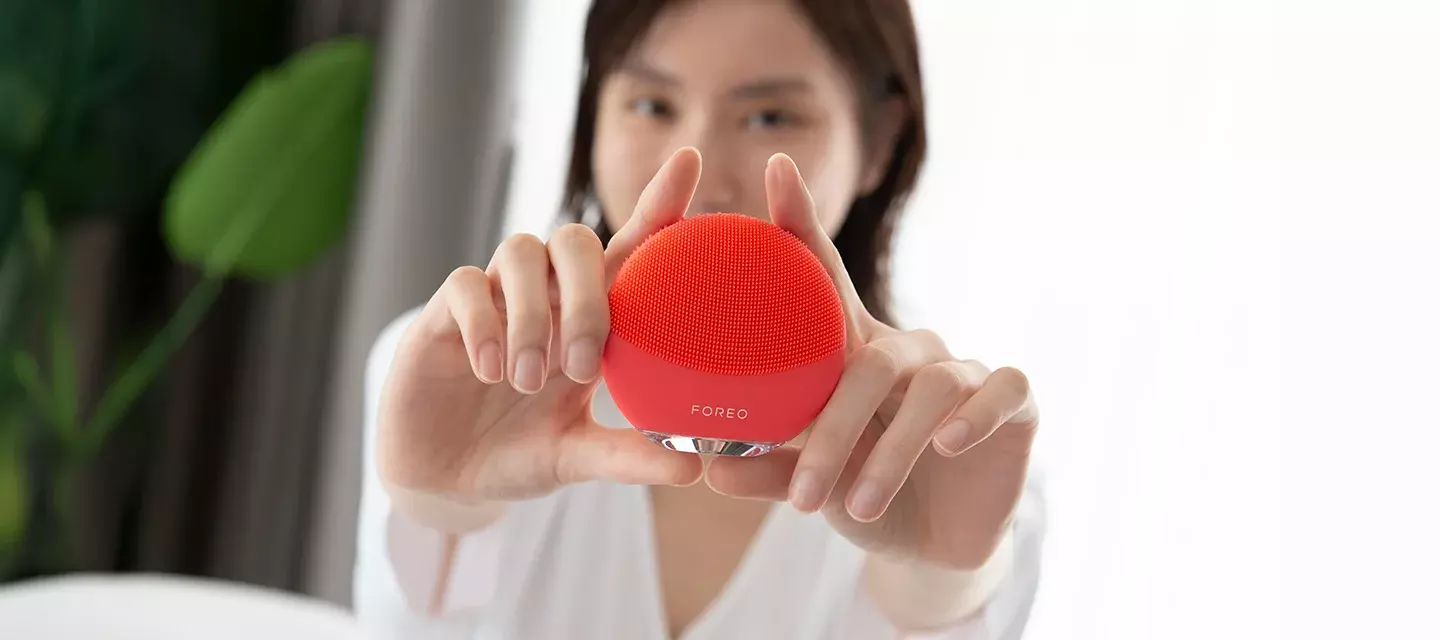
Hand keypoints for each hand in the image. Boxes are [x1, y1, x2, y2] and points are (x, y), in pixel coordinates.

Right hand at [376, 148, 708, 528]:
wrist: (444, 479)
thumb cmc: (520, 452)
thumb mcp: (579, 457)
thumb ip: (630, 456)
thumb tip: (694, 468)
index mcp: (590, 318)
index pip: (631, 248)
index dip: (660, 203)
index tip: (692, 160)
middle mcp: (547, 295)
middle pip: (575, 240)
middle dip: (586, 295)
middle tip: (582, 365)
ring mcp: (495, 298)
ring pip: (521, 251)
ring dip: (532, 315)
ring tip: (525, 380)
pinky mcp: (443, 312)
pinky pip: (466, 285)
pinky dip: (484, 324)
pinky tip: (490, 370)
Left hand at [705, 154, 1039, 570]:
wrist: (938, 545)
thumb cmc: (864, 496)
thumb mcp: (813, 486)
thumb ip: (768, 471)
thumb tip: (707, 471)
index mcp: (855, 353)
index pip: (826, 279)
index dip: (803, 223)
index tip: (774, 167)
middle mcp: (909, 349)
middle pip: (870, 360)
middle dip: (834, 428)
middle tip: (802, 492)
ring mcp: (964, 369)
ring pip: (930, 385)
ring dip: (890, 452)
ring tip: (857, 507)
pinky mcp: (1015, 399)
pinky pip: (998, 390)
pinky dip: (972, 417)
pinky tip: (947, 446)